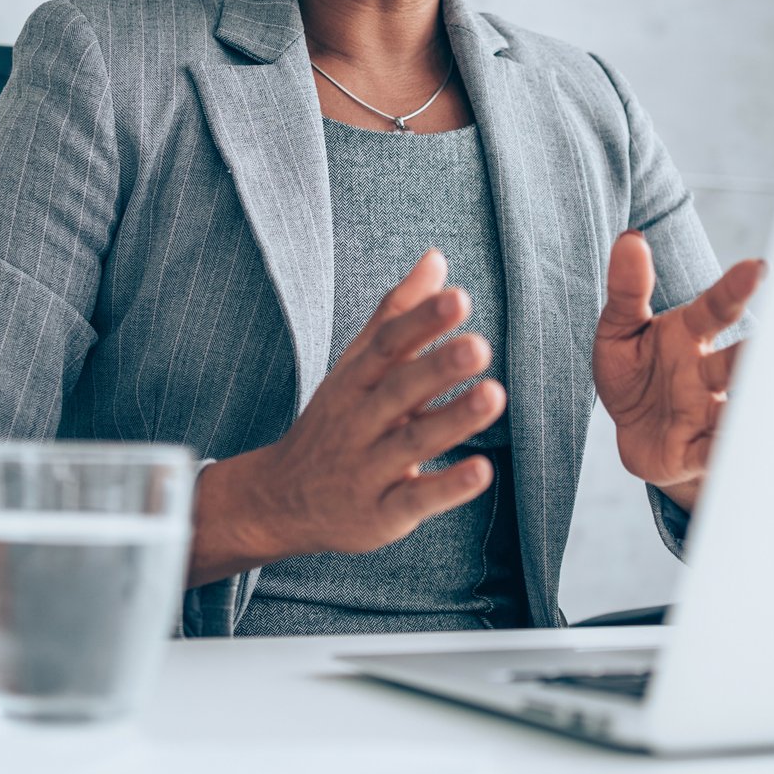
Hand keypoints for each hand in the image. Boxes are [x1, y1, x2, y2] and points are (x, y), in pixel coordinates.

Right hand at [186, 249, 502, 586]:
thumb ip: (397, 314)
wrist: (280, 500)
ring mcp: (367, 469)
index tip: (458, 298)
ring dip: (453, 420)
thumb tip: (437, 259)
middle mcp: (358, 422)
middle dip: (437, 367)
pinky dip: (447, 487)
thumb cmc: (335, 423)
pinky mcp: (381, 514)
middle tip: (480, 345)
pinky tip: (482, 470)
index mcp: (353, 382)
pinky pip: (414, 499)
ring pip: (411, 443)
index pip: (385, 346)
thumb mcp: (356, 366)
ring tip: (494, 396)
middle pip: (397, 390)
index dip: (420, 322)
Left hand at [592, 230, 766, 513]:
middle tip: (772, 344)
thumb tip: (630, 238)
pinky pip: (717, 453)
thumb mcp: (618, 329)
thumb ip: (627, 289)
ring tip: (767, 400)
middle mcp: (706, 372)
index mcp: (688, 335)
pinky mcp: (699, 451)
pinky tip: (746, 449)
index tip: (756, 268)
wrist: (634, 432)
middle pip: (735, 363)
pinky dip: (730, 452)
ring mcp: (706, 412)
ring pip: (735, 408)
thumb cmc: (634, 372)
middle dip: (752, 356)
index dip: (733, 289)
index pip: (715, 309)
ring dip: (750, 406)